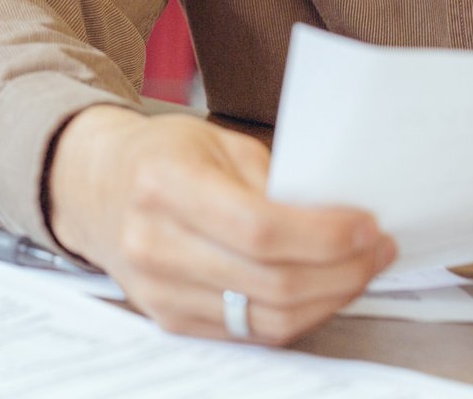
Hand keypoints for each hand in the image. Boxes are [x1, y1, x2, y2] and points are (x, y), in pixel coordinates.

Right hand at [45, 107, 393, 344]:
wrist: (96, 187)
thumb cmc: (162, 156)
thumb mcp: (214, 140)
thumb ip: (272, 178)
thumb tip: (341, 217)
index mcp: (164, 183)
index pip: (260, 228)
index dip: (324, 234)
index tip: (367, 225)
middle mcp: (155, 243)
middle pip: (270, 281)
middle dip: (342, 270)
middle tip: (377, 249)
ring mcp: (160, 291)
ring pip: (267, 318)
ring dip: (329, 299)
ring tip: (359, 271)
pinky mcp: (171, 320)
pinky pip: (251, 332)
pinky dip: (297, 315)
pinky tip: (321, 288)